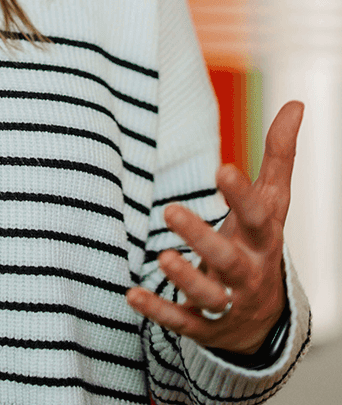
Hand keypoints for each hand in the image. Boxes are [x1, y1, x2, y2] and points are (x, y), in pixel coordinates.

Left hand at [126, 100, 302, 353]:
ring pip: (210, 293)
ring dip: (186, 278)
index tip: (223, 169)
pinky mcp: (205, 324)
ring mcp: (228, 301)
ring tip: (163, 257)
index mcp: (262, 239)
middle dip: (203, 238)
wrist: (263, 316)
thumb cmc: (259, 243)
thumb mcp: (273, 203)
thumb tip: (296, 103)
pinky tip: (132, 295)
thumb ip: (279, 156)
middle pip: (229, 257)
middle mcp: (247, 271)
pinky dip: (158, 310)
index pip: (258, 216)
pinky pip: (182, 321)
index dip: (242, 195)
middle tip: (170, 210)